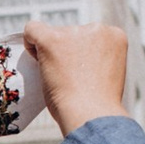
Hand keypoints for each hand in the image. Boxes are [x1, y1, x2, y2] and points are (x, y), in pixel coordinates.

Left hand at [22, 20, 128, 138]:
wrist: (91, 114)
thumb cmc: (98, 105)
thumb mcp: (106, 73)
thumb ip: (94, 58)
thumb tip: (70, 57)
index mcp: (115, 35)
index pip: (90, 37)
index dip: (81, 55)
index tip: (83, 74)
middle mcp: (97, 28)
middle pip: (71, 35)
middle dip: (66, 54)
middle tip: (70, 81)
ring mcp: (74, 32)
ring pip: (53, 36)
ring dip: (51, 55)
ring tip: (61, 80)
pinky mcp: (51, 38)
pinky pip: (32, 29)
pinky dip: (30, 42)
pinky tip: (35, 59)